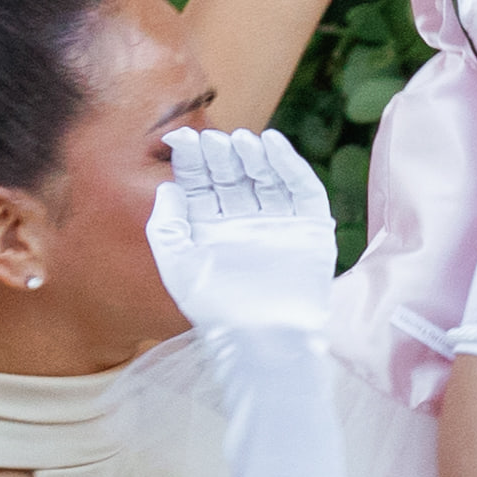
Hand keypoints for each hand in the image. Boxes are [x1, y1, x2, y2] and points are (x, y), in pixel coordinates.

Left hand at [146, 130, 347, 353]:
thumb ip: (166, 226)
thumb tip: (168, 187)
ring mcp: (278, 223)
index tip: (180, 138)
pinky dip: (290, 165)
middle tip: (211, 139)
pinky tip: (272, 145)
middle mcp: (244, 222)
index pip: (201, 184)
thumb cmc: (217, 309)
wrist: (264, 337)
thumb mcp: (177, 266)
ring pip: (266, 178)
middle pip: (233, 176)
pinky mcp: (310, 228)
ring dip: (253, 155)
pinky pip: (302, 189)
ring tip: (241, 140)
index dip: (191, 160)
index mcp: (211, 229)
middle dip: (221, 155)